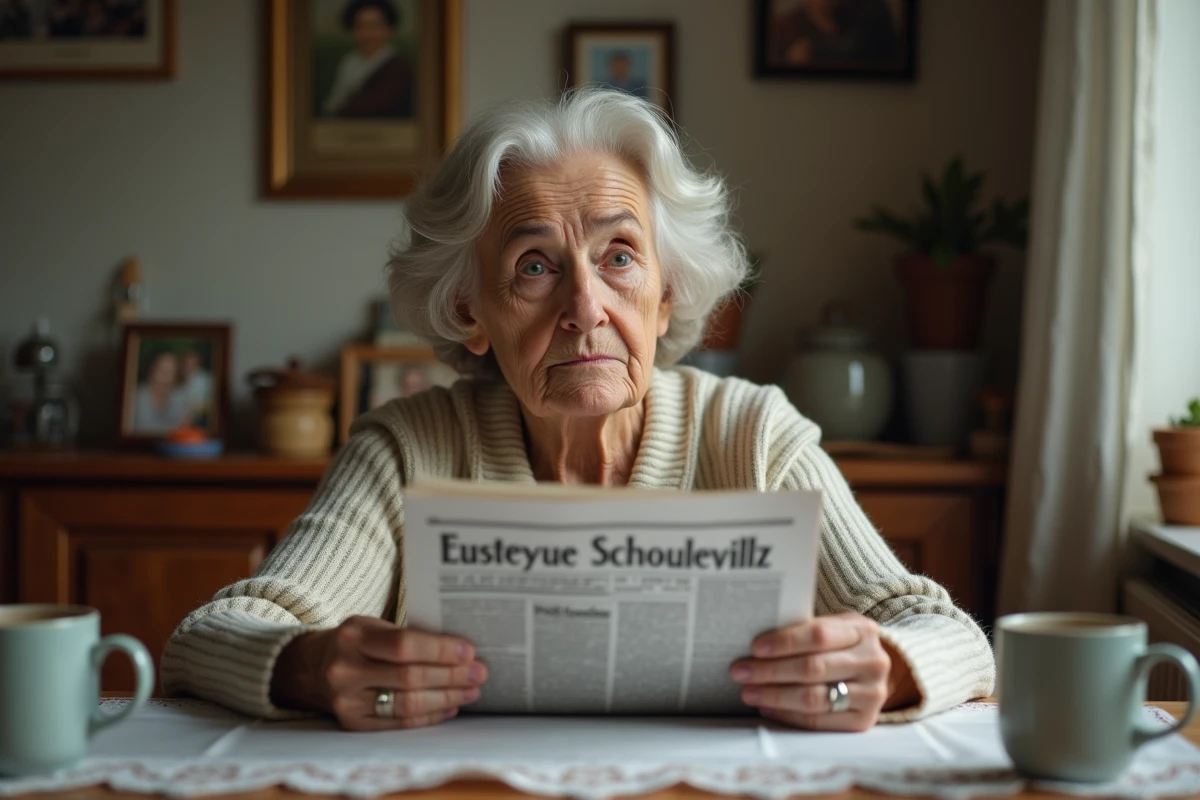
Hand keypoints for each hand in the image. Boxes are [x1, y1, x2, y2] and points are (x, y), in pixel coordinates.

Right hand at [271, 616, 486, 730]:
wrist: (312, 667)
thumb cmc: (355, 642)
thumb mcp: (373, 626)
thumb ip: (409, 635)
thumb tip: (461, 650)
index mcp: (354, 636)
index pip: (405, 645)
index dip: (441, 650)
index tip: (469, 651)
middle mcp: (346, 670)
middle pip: (410, 678)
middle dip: (452, 676)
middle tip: (479, 673)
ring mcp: (347, 701)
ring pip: (408, 704)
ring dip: (446, 698)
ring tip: (470, 691)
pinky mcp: (353, 724)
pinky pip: (399, 723)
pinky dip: (429, 716)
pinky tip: (449, 707)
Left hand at [730, 613, 914, 731]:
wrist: (872, 671)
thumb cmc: (841, 644)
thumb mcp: (833, 627)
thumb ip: (804, 630)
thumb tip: (756, 643)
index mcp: (862, 631)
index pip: (818, 635)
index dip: (784, 642)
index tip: (755, 647)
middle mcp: (872, 662)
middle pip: (813, 668)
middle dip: (771, 671)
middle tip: (740, 671)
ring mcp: (872, 694)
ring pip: (814, 698)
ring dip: (774, 696)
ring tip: (749, 692)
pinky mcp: (864, 721)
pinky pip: (819, 720)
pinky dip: (788, 715)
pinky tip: (768, 708)